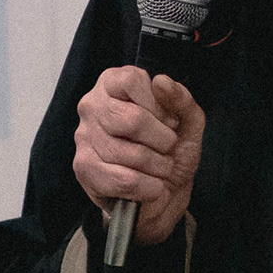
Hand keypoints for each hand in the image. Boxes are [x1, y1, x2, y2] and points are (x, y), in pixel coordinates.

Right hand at [73, 65, 204, 247]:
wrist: (164, 191)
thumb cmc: (171, 150)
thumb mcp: (188, 121)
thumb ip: (181, 99)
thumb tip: (161, 82)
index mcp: (113, 83)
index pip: (131, 81)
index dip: (159, 106)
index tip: (170, 122)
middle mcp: (92, 105)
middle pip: (132, 119)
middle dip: (163, 140)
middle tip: (168, 148)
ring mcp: (84, 137)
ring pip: (130, 153)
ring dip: (158, 166)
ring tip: (162, 168)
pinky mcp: (84, 168)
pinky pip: (123, 180)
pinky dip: (147, 187)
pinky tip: (152, 186)